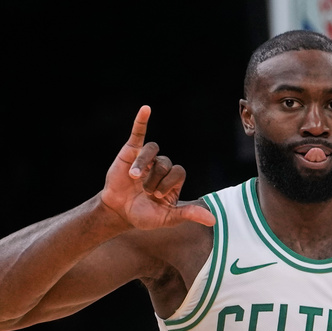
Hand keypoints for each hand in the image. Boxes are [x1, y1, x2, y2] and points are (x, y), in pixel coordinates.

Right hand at [100, 105, 214, 229]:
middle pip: (165, 163)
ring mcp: (147, 159)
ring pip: (152, 151)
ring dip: (144, 164)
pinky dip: (141, 120)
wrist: (119, 213)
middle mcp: (162, 167)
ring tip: (133, 178)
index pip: (180, 172)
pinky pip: (138, 133)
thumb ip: (189, 214)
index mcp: (174, 180)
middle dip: (154, 180)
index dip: (169, 183)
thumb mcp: (168, 218)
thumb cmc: (145, 216)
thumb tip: (213, 220)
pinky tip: (145, 109)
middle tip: (145, 193)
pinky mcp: (131, 152)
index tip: (158, 197)